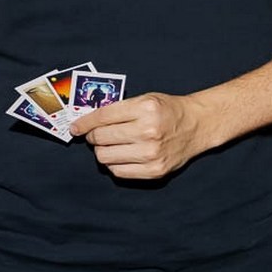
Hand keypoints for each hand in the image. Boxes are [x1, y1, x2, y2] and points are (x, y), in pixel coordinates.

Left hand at [70, 92, 208, 178]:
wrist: (196, 126)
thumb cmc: (167, 110)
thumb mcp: (144, 99)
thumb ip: (117, 109)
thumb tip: (87, 122)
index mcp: (144, 109)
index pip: (102, 117)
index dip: (84, 123)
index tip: (75, 127)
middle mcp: (148, 131)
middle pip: (101, 138)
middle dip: (93, 137)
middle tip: (96, 135)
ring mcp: (151, 153)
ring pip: (105, 157)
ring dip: (102, 151)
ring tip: (109, 145)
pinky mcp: (155, 170)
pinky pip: (119, 172)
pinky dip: (113, 164)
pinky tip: (119, 156)